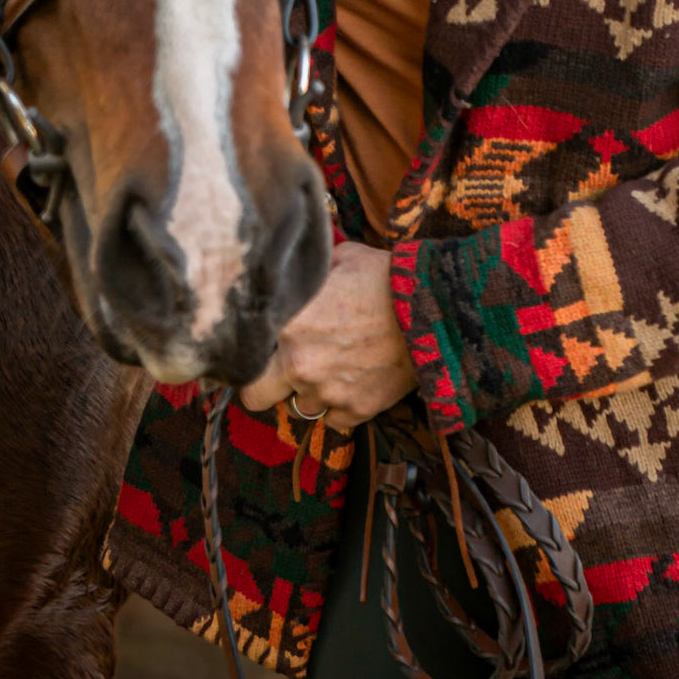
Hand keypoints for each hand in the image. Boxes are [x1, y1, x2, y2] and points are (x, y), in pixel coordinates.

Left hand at [241, 240, 416, 430]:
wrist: (434, 309)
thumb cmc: (385, 278)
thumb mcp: (342, 258)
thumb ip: (309, 272)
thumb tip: (295, 269)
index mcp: (288, 323)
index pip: (244, 351)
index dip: (250, 348)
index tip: (261, 344)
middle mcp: (300, 364)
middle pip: (255, 396)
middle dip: (266, 384)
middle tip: (284, 368)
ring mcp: (328, 392)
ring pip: (300, 407)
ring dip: (311, 391)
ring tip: (335, 365)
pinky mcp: (357, 411)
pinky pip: (334, 420)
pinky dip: (340, 406)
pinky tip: (355, 380)